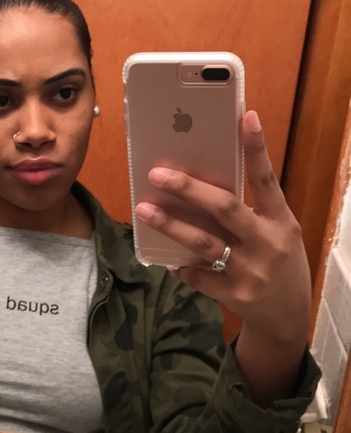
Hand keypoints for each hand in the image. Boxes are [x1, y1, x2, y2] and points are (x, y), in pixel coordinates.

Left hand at [135, 110, 310, 345]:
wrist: (287, 316)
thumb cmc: (278, 262)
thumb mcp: (277, 232)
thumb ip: (250, 211)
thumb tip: (202, 184)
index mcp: (281, 220)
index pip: (267, 179)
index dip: (256, 148)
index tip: (246, 117)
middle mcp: (268, 242)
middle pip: (225, 207)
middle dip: (189, 188)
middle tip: (157, 174)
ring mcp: (252, 271)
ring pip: (203, 242)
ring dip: (171, 224)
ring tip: (145, 210)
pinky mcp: (234, 295)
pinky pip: (197, 275)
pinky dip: (180, 265)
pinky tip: (169, 259)